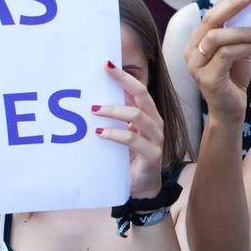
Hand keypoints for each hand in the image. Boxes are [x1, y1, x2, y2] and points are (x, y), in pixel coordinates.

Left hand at [94, 60, 166, 198]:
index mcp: (150, 115)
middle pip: (142, 96)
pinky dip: (114, 134)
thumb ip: (117, 118)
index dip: (125, 76)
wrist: (143, 186)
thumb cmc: (131, 157)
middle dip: (123, 82)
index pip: (139, 90)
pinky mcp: (152, 154)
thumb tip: (94, 98)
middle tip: (104, 73)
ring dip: (114, 110)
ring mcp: (156, 138)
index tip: (107, 64)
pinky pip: (132, 139)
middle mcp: (156, 123)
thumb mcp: (124, 133)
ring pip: (137, 116)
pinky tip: (100, 133)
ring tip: (94, 110)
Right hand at [185, 0, 250, 122]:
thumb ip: (236, 32)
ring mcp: (196, 65)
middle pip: (210, 20)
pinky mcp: (207, 78)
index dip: (228, 1)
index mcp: (196, 41)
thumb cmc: (234, 77)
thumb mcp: (236, 50)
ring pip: (218, 37)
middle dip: (234, 5)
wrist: (230, 110)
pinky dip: (247, 48)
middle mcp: (191, 51)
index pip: (210, 14)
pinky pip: (227, 55)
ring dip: (245, 32)